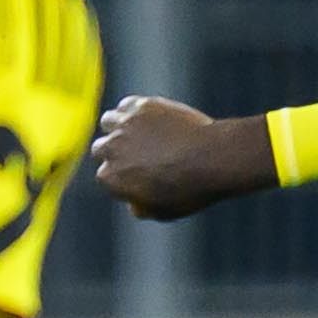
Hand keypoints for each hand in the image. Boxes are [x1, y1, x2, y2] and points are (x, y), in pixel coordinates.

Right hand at [90, 96, 279, 221]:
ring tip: (139, 133)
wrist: (214, 158)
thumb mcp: (164, 212)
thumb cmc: (191, 189)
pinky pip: (127, 105)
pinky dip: (133, 111)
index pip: (106, 176)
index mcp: (110, 177)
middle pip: (102, 148)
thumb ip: (142, 209)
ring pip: (109, 122)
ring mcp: (125, 125)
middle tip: (138, 154)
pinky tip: (149, 118)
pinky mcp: (142, 106)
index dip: (122, 177)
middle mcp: (111, 149)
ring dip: (119, 128)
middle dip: (116, 152)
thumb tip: (134, 205)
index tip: (138, 176)